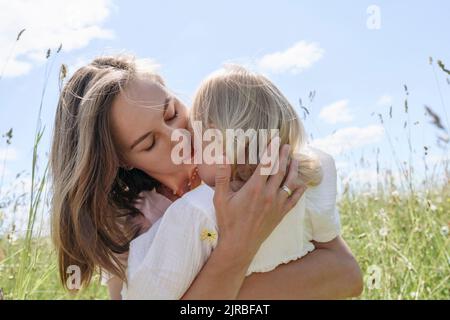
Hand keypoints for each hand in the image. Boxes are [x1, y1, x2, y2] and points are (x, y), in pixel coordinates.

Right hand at [213, 141, 306, 260]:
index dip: (271, 150)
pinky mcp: (281, 214)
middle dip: (284, 156)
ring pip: (289, 182)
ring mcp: (277, 204)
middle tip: (287, 145)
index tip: (276, 140)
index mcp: (254, 188)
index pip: (266, 164)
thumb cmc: (228, 221)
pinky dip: (299, 190)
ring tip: (295, 159)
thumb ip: (222, 177)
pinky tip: (301, 184)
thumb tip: (222, 158)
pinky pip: (294, 199)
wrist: (239, 245)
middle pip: (280, 170)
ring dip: (293, 169)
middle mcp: (268, 194)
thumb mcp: (220, 198)